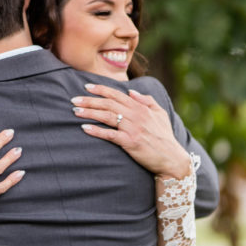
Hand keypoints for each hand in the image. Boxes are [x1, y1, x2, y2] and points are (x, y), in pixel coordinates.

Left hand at [71, 84, 188, 179]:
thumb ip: (147, 100)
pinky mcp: (130, 142)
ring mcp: (133, 128)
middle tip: (74, 100)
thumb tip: (131, 91)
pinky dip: (96, 131)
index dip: (101, 89)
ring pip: (106, 116)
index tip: (86, 87)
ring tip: (75, 111)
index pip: (117, 94)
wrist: (172, 158)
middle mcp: (136, 115)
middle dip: (89, 100)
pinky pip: (110, 134)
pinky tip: (85, 128)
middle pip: (108, 104)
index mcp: (141, 107)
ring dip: (89, 113)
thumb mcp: (160, 114)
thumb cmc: (164, 137)